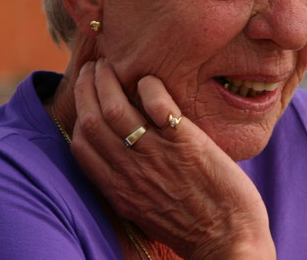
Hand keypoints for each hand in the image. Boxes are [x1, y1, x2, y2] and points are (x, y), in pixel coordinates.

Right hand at [70, 59, 275, 258]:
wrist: (228, 243)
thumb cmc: (190, 226)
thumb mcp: (144, 209)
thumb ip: (127, 181)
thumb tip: (120, 154)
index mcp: (117, 189)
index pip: (80, 143)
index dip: (79, 110)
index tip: (85, 91)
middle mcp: (130, 171)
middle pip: (92, 119)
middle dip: (87, 86)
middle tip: (95, 66)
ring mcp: (157, 156)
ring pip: (116, 108)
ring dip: (110, 79)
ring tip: (114, 64)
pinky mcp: (187, 144)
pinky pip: (158, 105)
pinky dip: (149, 87)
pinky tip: (151, 80)